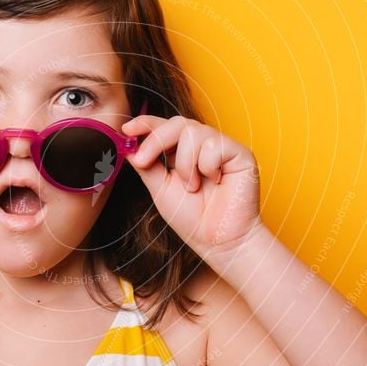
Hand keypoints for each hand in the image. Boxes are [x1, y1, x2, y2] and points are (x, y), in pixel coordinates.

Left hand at [122, 115, 262, 257]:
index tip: (126, 130)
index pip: (164, 127)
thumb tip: (128, 146)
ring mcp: (222, 147)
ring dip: (186, 164)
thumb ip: (147, 166)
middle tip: (143, 161)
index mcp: (183, 152)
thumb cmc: (194, 220)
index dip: (145, 124)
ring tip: (193, 187)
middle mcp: (203, 145)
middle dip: (156, 140)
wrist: (219, 242)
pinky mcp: (240, 153)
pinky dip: (208, 166)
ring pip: (193, 132)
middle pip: (176, 123)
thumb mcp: (161, 190)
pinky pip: (214, 145)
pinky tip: (216, 181)